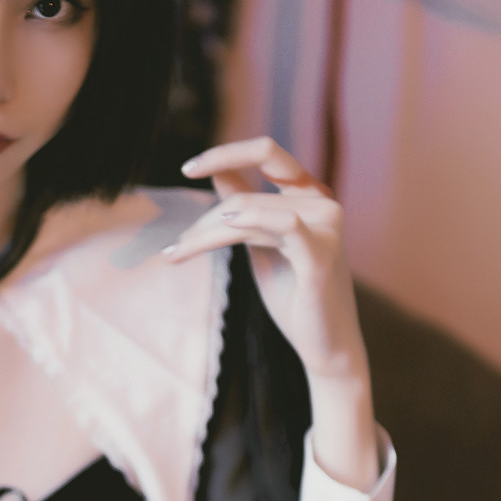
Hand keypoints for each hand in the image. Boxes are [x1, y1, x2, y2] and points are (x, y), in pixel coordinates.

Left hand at [165, 137, 378, 489]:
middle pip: (246, 194)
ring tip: (177, 255)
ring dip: (205, 234)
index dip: (225, 153)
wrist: (324, 347)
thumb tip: (218, 173)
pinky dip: (250, 219)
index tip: (186, 168)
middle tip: (175, 248)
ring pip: (249, 212)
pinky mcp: (321, 254)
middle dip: (204, 220)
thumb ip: (245, 209)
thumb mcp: (261, 246)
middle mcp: (321, 202)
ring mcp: (325, 225)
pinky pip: (282, 223)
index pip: (266, 153)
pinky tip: (224, 226)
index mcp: (308, 195)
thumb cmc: (293, 297)